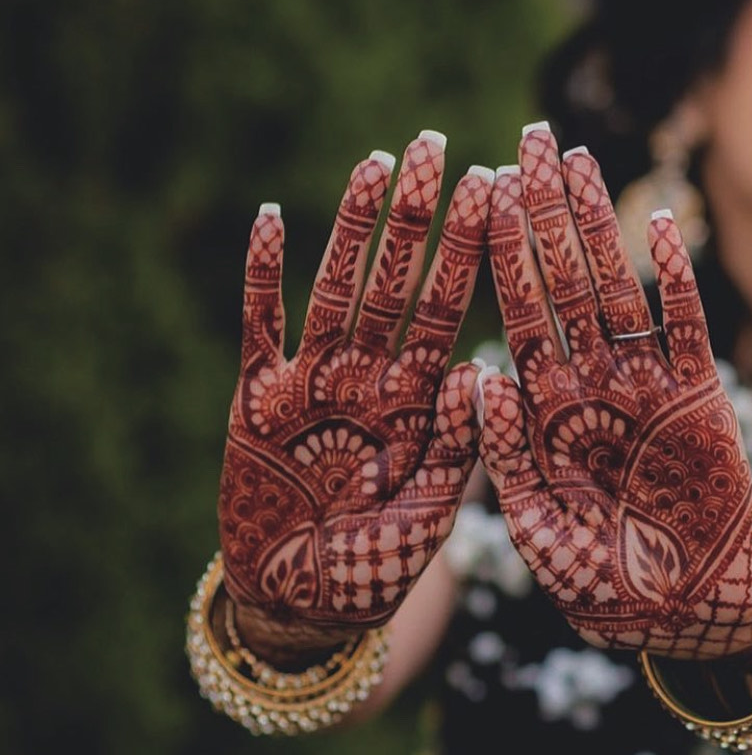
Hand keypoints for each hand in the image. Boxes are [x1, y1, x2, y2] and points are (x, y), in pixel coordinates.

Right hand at [218, 133, 489, 653]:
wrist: (301, 608)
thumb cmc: (376, 568)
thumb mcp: (429, 515)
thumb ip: (455, 448)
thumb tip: (481, 371)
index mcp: (419, 403)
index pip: (451, 311)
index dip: (470, 251)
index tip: (494, 190)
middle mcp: (370, 379)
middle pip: (399, 284)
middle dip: (420, 217)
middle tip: (438, 145)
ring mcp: (311, 385)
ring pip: (337, 289)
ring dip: (355, 228)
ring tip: (377, 163)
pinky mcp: (254, 402)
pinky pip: (258, 329)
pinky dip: (262, 277)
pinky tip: (273, 218)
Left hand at [478, 124, 751, 658]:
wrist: (687, 619)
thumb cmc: (602, 589)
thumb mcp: (537, 530)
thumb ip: (506, 455)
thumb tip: (476, 373)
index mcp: (544, 413)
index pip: (515, 314)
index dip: (499, 251)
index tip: (481, 190)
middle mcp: (592, 386)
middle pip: (562, 282)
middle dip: (545, 211)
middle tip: (528, 138)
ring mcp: (648, 387)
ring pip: (618, 289)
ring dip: (599, 224)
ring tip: (579, 160)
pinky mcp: (703, 400)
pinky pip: (687, 328)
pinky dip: (676, 279)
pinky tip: (658, 222)